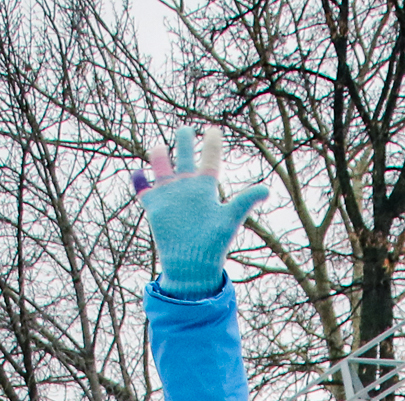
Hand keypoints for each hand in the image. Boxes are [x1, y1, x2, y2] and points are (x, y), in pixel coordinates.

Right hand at [133, 125, 268, 298]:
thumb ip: (245, 201)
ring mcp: (170, 195)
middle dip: (184, 141)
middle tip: (186, 129)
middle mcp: (187, 188)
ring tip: (157, 148)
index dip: (211, 144)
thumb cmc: (213, 244)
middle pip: (184, 157)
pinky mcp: (155, 206)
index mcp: (206, 188)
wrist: (192, 266)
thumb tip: (267, 189)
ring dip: (158, 155)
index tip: (213, 129)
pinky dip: (139, 180)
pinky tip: (137, 173)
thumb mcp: (230, 219)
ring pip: (161, 166)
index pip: (209, 159)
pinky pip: (143, 189)